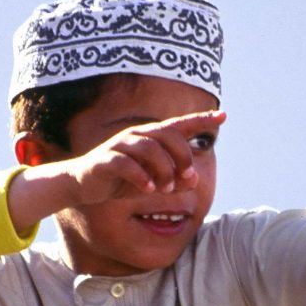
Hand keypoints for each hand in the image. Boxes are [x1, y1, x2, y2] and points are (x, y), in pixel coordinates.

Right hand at [69, 110, 225, 204]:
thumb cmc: (121, 180)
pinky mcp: (105, 160)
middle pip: (168, 136)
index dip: (200, 120)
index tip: (223, 116)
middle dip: (183, 157)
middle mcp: (136, 136)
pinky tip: (149, 189)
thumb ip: (174, 180)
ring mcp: (119, 146)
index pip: (178, 125)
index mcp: (149, 138)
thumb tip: (194, 180)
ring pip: (149, 148)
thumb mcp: (152, 182)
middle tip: (187, 179)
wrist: (83, 185)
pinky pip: (126, 164)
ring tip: (165, 189)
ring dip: (163, 169)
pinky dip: (140, 176)